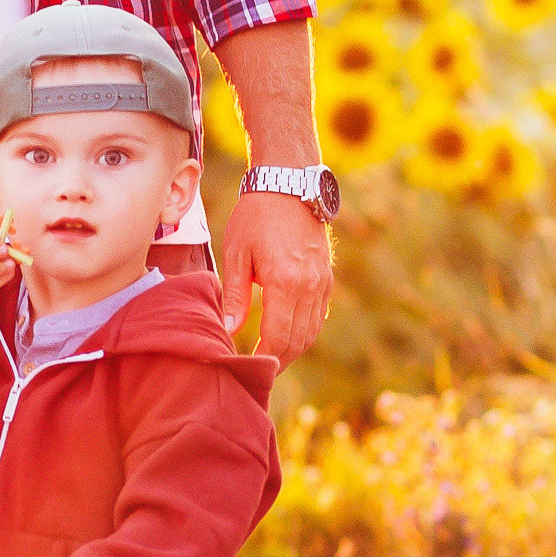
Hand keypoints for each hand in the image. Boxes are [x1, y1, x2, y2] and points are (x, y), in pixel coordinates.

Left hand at [219, 186, 331, 358]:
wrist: (289, 186)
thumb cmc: (255, 217)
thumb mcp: (236, 254)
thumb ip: (233, 295)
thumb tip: (228, 331)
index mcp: (285, 282)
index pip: (278, 336)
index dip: (264, 358)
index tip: (248, 367)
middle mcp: (310, 287)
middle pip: (298, 341)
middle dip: (279, 360)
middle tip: (258, 370)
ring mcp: (322, 283)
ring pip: (312, 332)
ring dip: (293, 350)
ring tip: (271, 358)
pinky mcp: (327, 278)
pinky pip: (319, 317)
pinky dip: (304, 332)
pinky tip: (287, 336)